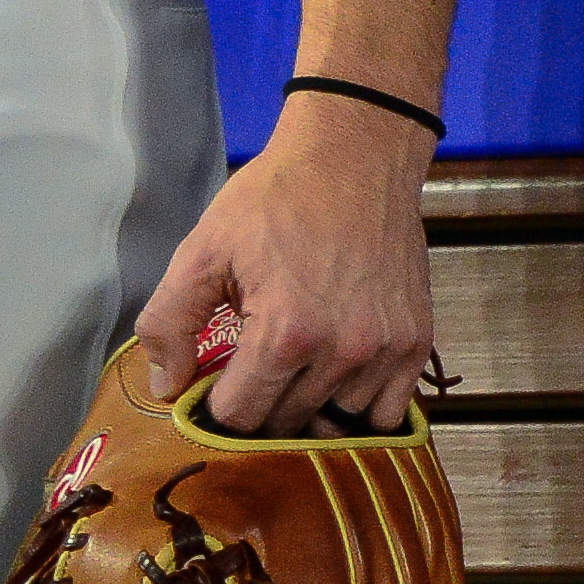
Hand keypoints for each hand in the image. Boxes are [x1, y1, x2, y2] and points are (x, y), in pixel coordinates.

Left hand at [136, 94, 437, 432]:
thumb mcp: (202, 250)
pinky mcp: (415, 343)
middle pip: (287, 424)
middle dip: (260, 409)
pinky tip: (337, 381)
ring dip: (309, 410)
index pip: (240, 417)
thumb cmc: (277, 198)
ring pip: (337, 423)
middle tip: (249, 375)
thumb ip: (170, 322)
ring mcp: (384, 351)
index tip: (213, 390)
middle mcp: (341, 353)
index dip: (217, 409)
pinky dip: (359, 408)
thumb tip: (168, 386)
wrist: (356, 158)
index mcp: (284, 334)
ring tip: (294, 374)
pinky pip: (387, 413)